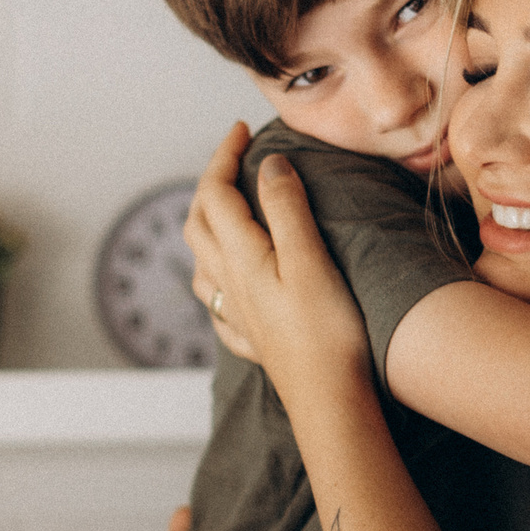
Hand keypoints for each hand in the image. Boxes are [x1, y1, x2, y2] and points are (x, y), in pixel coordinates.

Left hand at [182, 123, 370, 404]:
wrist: (330, 401)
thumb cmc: (327, 333)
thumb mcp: (311, 258)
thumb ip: (286, 208)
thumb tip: (267, 164)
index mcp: (240, 256)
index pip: (217, 192)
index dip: (224, 155)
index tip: (240, 129)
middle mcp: (229, 283)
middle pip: (200, 222)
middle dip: (211, 183)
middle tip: (234, 157)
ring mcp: (237, 313)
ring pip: (202, 261)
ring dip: (207, 226)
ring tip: (226, 209)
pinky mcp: (252, 338)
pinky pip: (218, 300)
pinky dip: (217, 275)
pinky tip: (229, 282)